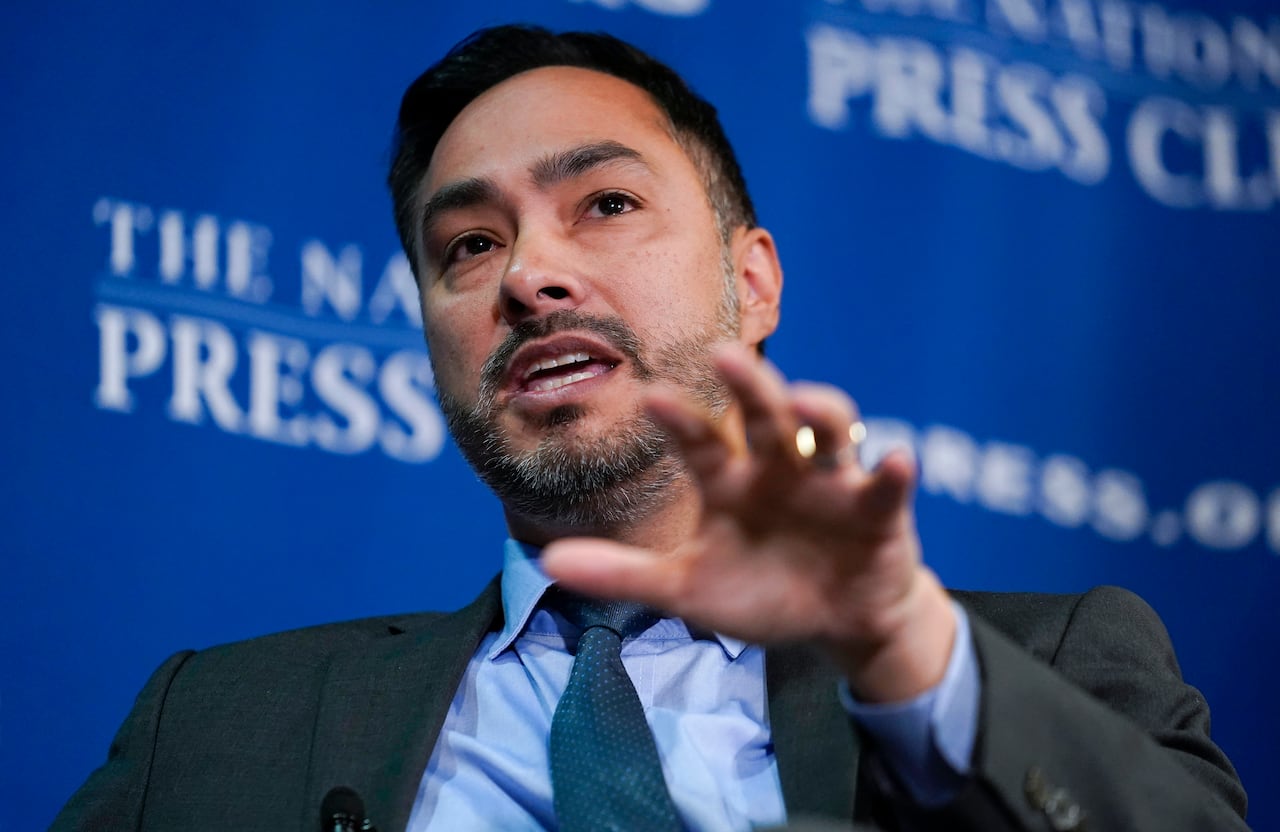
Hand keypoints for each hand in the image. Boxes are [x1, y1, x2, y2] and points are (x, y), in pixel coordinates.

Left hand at [541, 343, 955, 701]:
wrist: (833, 621)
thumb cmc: (758, 591)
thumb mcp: (686, 589)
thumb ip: (623, 574)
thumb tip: (549, 560)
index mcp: (728, 479)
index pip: (699, 441)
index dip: (679, 421)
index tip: (650, 397)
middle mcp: (778, 466)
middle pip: (765, 415)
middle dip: (749, 385)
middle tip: (725, 355)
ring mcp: (830, 481)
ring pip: (828, 431)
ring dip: (821, 413)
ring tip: (806, 405)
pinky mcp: (878, 509)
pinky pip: (886, 486)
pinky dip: (893, 473)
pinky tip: (896, 462)